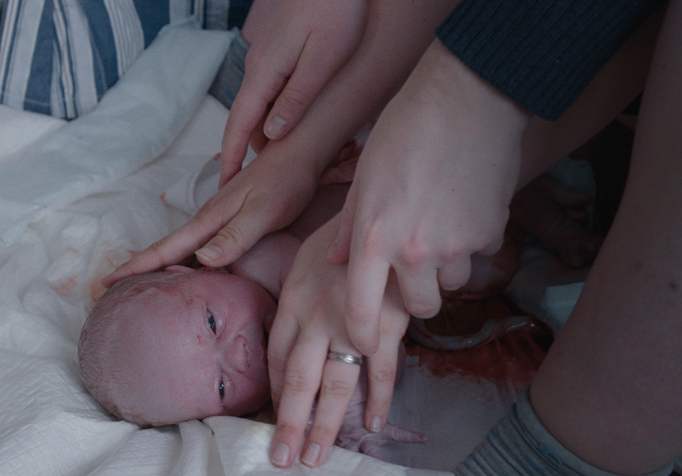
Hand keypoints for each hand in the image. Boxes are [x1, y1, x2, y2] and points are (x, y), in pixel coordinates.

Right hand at [102, 143, 322, 286]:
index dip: (137, 267)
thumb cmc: (285, 181)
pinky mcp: (231, 221)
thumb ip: (236, 235)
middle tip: (110, 290)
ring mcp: (218, 220)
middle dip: (138, 270)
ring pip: (182, 249)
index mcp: (209, 222)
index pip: (166, 250)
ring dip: (159, 266)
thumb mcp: (264, 211)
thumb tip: (203, 259)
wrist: (299, 152)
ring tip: (139, 286)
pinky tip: (187, 271)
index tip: (107, 284)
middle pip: (166, 251)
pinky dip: (185, 260)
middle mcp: (208, 221)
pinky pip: (199, 247)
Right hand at [220, 0, 366, 184]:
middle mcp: (260, 68)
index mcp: (265, 73)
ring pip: (262, 110)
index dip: (230, 160)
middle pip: (248, 123)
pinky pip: (273, 95)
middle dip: (254, 155)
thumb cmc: (337, 11)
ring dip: (271, 136)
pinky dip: (280, 117)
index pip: (238, 127)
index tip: (225, 188)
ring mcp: (269, 61)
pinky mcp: (281, 55)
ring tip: (290, 165)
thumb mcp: (322, 60)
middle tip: (270, 185)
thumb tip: (271, 136)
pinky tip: (299, 128)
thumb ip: (296, 99)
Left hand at [267, 216, 408, 467]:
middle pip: (298, 382)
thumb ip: (298, 292)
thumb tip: (290, 321)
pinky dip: (379, 399)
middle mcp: (316, 319)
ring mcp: (351, 325)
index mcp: (293, 301)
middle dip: (289, 424)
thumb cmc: (343, 232)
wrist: (382, 211)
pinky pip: (382, 371)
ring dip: (325, 425)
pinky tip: (371, 425)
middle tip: (282, 459)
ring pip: (334, 386)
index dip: (274, 390)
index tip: (273, 415)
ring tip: (316, 458)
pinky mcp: (387, 326)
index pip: (276, 356)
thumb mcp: (306, 255)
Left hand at [328, 40, 530, 354]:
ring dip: (445, 267)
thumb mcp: (363, 179)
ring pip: (452, 283)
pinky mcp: (491, 233)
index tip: (365, 344)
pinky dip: (472, 241)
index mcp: (374, 239)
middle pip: (420, 307)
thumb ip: (350, 228)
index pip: (363, 311)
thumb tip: (337, 262)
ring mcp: (457, 246)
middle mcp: (415, 252)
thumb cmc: (405, 131)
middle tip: (412, 267)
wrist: (468, 99)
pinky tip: (463, 205)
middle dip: (416, 295)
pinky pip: (479, 254)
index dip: (363, 335)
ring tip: (438, 223)